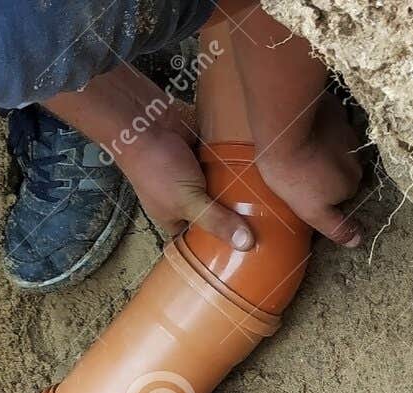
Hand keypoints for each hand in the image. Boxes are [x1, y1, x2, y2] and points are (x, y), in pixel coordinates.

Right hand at [45, 71, 252, 251]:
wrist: (142, 118)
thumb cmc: (157, 166)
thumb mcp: (187, 200)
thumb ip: (216, 221)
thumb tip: (247, 246)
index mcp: (172, 216)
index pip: (196, 240)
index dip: (216, 247)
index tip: (245, 253)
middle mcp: (183, 197)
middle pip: (214, 214)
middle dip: (235, 219)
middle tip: (268, 230)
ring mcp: (193, 175)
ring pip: (221, 189)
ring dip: (239, 193)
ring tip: (270, 207)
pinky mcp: (202, 153)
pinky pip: (224, 165)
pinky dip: (237, 168)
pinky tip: (261, 177)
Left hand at [255, 98, 363, 246]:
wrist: (284, 128)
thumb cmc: (293, 174)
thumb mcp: (311, 211)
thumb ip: (335, 227)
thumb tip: (357, 241)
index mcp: (351, 184)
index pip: (343, 192)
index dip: (325, 191)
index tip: (306, 187)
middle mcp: (357, 160)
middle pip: (344, 169)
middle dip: (329, 169)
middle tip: (303, 167)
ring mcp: (349, 134)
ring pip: (340, 146)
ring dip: (326, 147)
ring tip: (303, 146)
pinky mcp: (338, 112)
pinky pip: (334, 123)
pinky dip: (324, 126)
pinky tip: (306, 127)